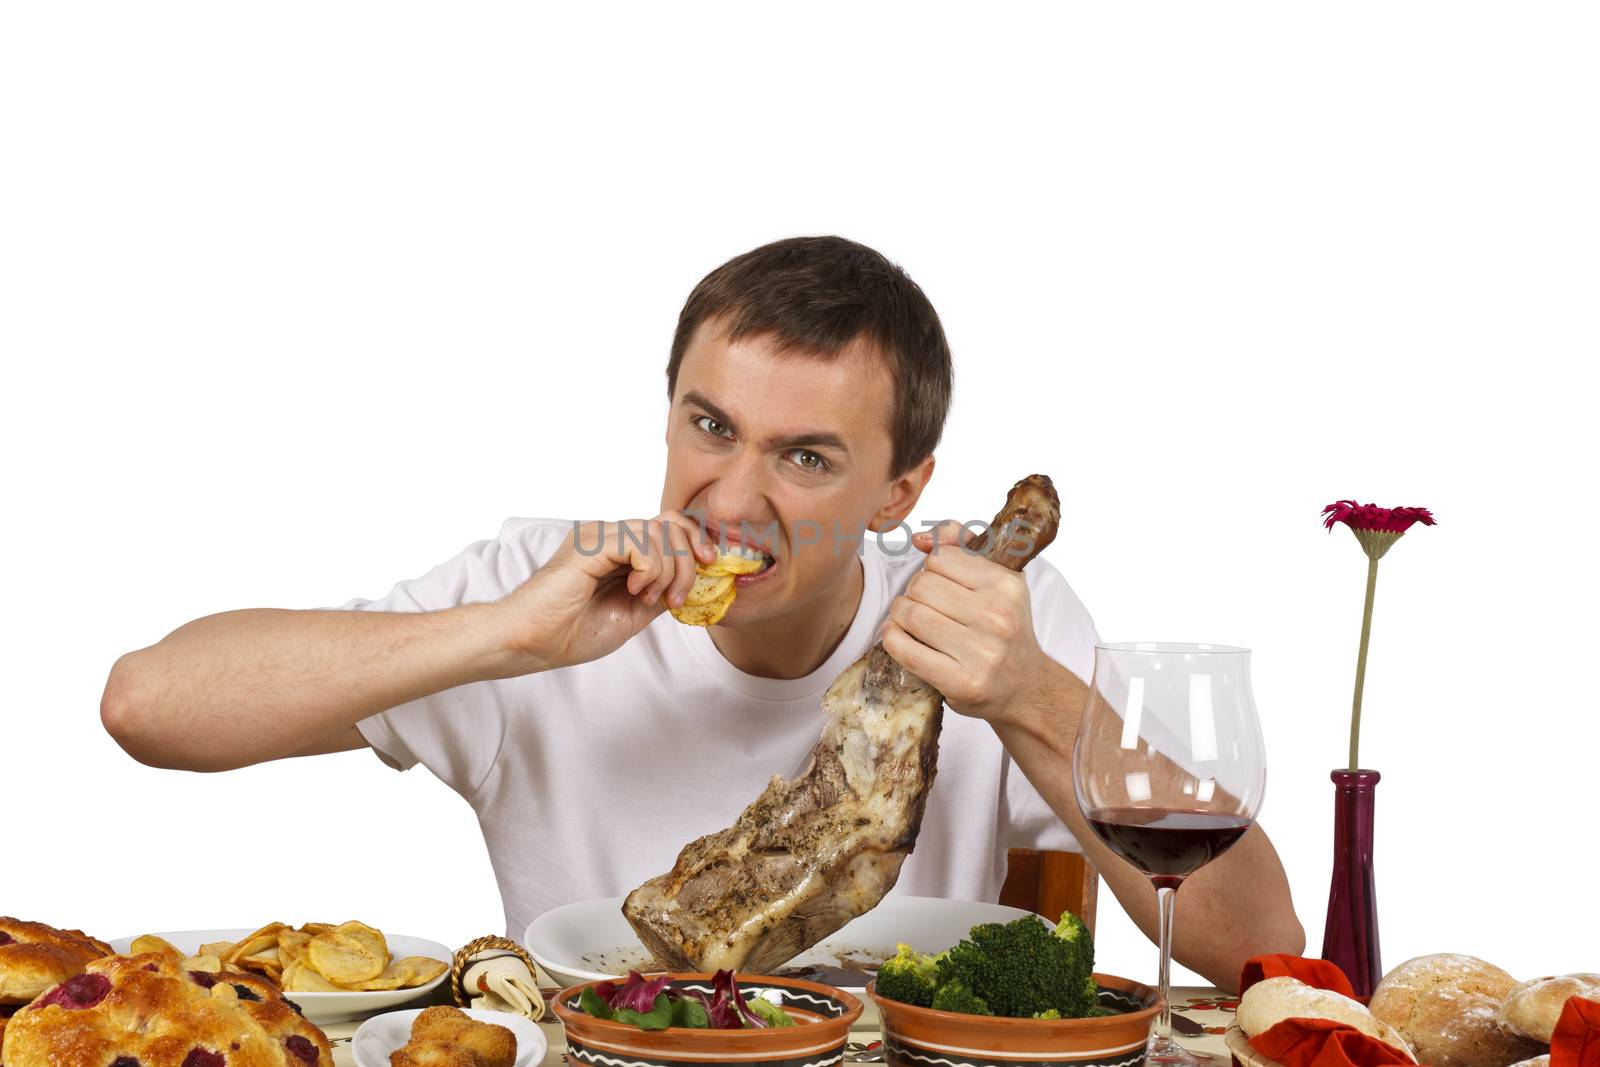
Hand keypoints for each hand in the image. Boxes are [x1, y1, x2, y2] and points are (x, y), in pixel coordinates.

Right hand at [497, 511, 715, 672]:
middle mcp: (608, 536)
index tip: (709, 569)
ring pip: (659, 532)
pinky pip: (639, 541)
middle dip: (688, 561)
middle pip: (672, 523)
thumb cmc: (570, 633)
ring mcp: (598, 536)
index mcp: (618, 549)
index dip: (696, 543)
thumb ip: (661, 592)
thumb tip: (695, 581)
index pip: (670, 525)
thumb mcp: (633, 613)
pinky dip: (650, 568)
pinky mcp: (590, 544)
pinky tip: (634, 590)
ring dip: (668, 571)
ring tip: (646, 598)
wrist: (530, 642)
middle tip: (675, 598)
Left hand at [881, 521, 1049, 723]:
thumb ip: (961, 544)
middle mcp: (997, 617)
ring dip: (900, 615)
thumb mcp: (996, 578)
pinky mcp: (961, 682)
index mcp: (1006, 585)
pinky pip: (905, 649)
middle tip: (925, 605)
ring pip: (910, 614)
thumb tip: (920, 538)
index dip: (933, 569)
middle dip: (914, 593)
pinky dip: (892, 639)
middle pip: (921, 585)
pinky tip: (899, 637)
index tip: (942, 584)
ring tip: (912, 621)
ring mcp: (980, 652)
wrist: (1024, 685)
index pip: (940, 558)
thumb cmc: (1004, 626)